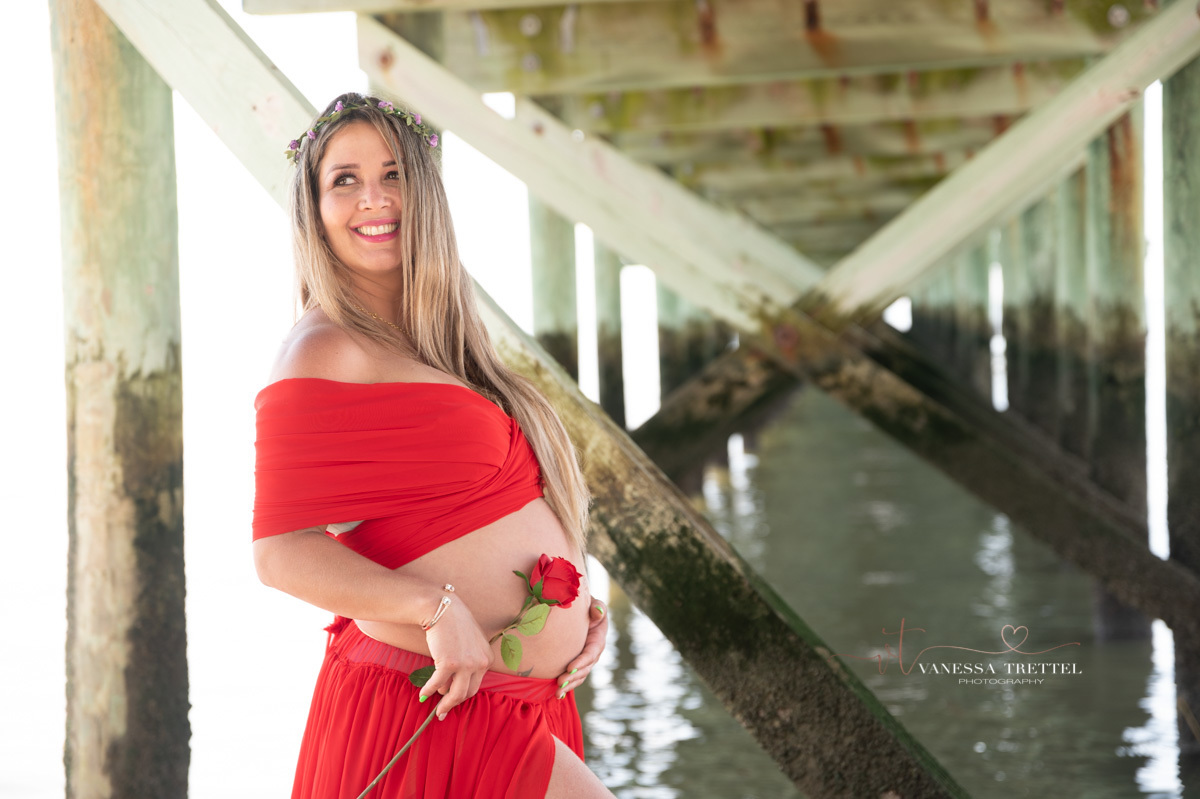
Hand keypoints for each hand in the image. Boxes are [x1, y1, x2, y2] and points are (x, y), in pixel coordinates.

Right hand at [418, 595, 494, 719]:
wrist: (443, 609)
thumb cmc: (454, 625)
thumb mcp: (470, 644)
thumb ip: (468, 663)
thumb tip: (452, 686)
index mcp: (487, 659)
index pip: (476, 684)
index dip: (463, 694)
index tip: (453, 701)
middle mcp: (480, 663)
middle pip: (467, 692)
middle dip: (454, 704)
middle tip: (443, 712)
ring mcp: (465, 664)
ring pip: (455, 694)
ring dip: (444, 704)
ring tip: (436, 708)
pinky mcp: (449, 663)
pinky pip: (438, 684)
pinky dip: (429, 690)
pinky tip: (423, 693)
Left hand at [554, 597, 608, 698]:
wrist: (578, 611)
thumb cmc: (586, 605)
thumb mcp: (595, 603)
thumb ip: (598, 607)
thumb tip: (597, 612)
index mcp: (598, 639)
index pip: (590, 653)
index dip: (581, 662)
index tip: (569, 667)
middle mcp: (593, 652)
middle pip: (584, 668)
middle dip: (573, 677)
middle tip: (560, 682)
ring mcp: (584, 660)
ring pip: (579, 676)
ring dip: (569, 685)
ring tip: (557, 693)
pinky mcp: (576, 663)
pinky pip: (573, 677)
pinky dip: (566, 686)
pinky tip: (557, 695)